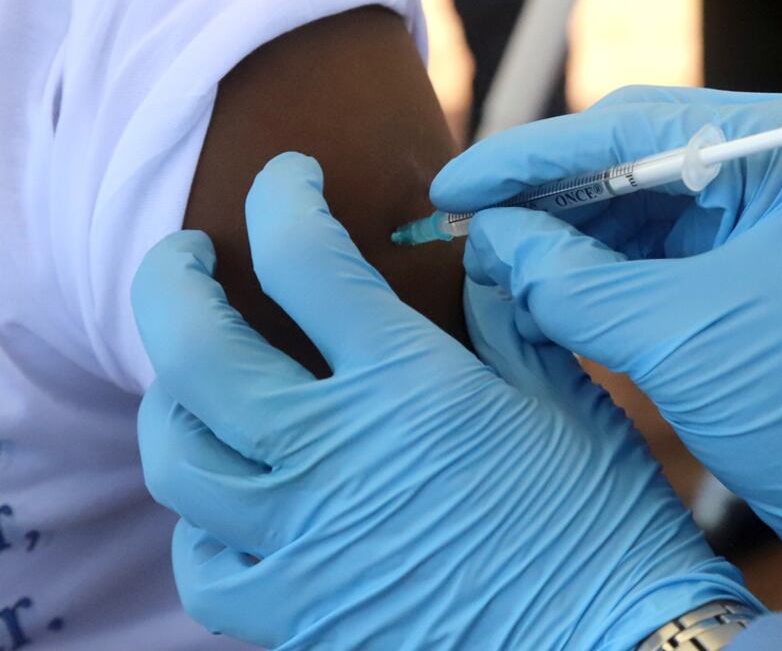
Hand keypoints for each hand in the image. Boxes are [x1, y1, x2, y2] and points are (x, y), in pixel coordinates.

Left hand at [131, 152, 758, 648]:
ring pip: (176, 457)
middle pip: (195, 349)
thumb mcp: (564, 393)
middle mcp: (334, 458)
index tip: (289, 178)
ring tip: (193, 373)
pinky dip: (200, 520)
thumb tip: (475, 242)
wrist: (613, 644)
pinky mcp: (302, 614)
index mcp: (407, 387)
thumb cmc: (601, 517)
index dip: (283, 198)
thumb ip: (505, 308)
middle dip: (171, 279)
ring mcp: (305, 543)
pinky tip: (233, 497)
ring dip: (168, 396)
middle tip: (183, 254)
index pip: (304, 260)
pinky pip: (205, 565)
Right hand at [430, 87, 781, 637]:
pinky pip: (648, 245)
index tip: (454, 185)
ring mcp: (758, 206)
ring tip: (491, 259)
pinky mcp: (741, 254)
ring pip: (630, 201)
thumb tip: (490, 238)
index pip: (630, 128)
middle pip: (626, 155)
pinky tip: (541, 284)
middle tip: (459, 221)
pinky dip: (593, 266)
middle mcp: (775, 159)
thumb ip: (572, 281)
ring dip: (561, 232)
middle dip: (542, 194)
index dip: (529, 158)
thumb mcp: (675, 338)